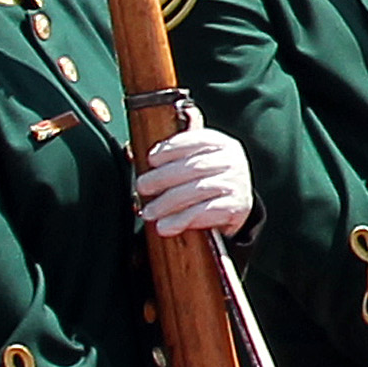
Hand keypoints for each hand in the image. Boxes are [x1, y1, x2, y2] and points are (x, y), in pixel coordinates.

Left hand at [135, 126, 254, 238]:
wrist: (235, 203)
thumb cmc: (205, 178)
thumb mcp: (194, 160)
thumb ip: (171, 153)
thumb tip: (129, 151)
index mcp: (220, 143)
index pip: (196, 140)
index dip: (172, 148)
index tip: (151, 159)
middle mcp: (233, 160)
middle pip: (194, 167)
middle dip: (163, 177)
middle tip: (142, 187)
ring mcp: (237, 183)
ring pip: (199, 190)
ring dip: (169, 202)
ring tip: (149, 212)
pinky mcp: (238, 206)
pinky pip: (207, 212)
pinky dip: (183, 219)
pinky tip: (166, 226)